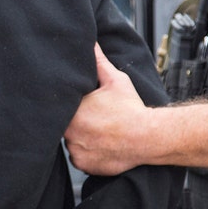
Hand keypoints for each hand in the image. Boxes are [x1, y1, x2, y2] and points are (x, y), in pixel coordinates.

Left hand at [64, 43, 148, 175]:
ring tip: (98, 131)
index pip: (59, 108)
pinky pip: (79, 158)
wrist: (148, 137)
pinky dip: (86, 153)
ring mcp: (75, 151)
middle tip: (92, 118)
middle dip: (74, 122)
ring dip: (80, 137)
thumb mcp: (115, 80)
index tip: (81, 106)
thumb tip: (91, 43)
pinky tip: (100, 143)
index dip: (68, 106)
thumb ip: (98, 61)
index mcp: (71, 111)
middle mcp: (69, 133)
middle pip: (63, 126)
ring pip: (71, 142)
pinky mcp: (83, 165)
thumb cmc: (131, 108)